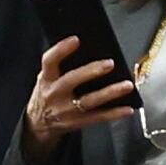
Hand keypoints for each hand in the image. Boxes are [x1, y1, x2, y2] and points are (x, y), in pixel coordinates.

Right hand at [22, 37, 132, 160]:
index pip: (49, 61)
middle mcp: (54, 94)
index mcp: (47, 79)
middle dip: (91, 71)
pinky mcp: (76, 122)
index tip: (76, 40)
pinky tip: (128, 108)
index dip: (60, 49)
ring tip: (127, 85)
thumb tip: (90, 49)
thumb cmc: (48, 94)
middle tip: (110, 63)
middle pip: (71, 81)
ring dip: (109, 93)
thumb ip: (63, 66)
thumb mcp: (48, 79)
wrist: (38, 125)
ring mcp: (65, 110)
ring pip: (88, 101)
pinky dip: (114, 113)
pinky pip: (98, 118)